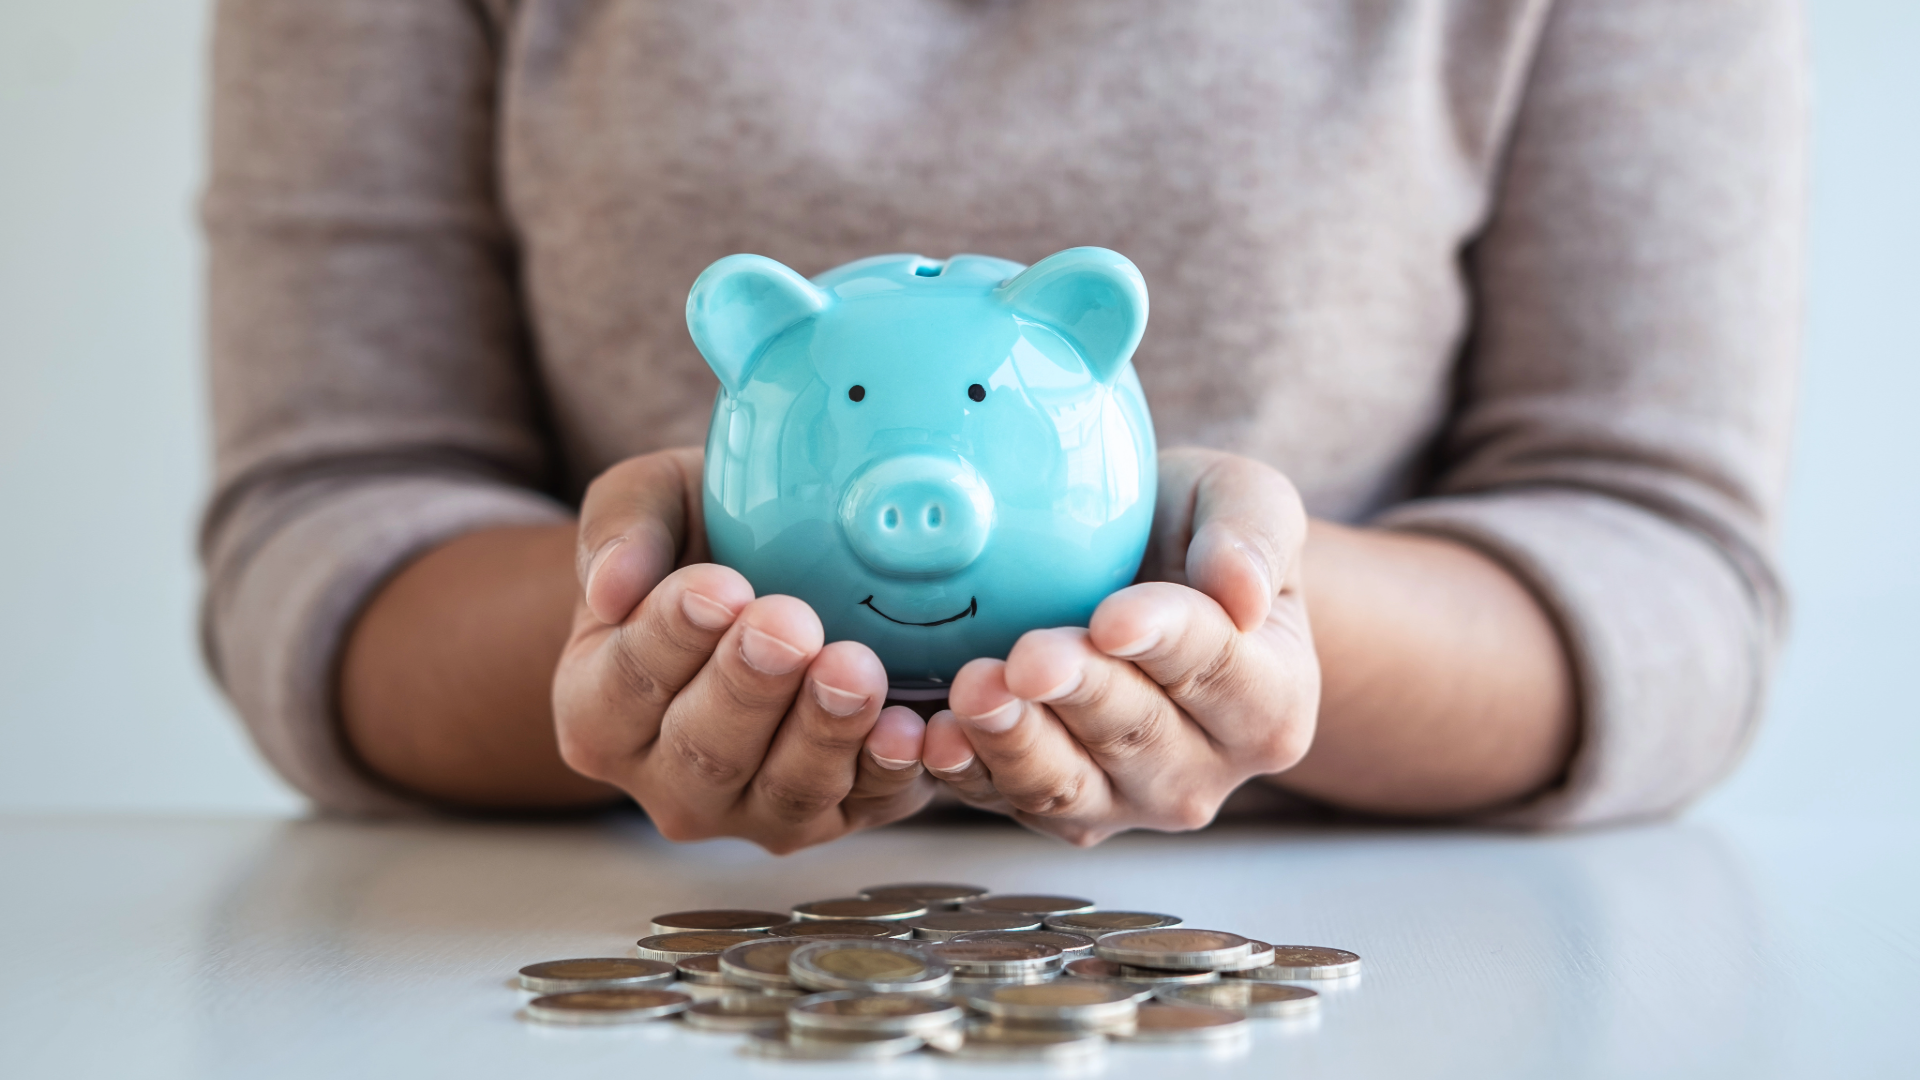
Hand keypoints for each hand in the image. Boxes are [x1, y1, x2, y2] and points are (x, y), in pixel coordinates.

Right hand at [552, 448, 936, 852]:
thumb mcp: (651, 500)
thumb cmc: (701, 535)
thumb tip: (609, 586)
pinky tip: (910, 728)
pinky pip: (865, 805)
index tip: (715, 589)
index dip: (671, 638)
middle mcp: (668, 779)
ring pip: (784, 791)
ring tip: (855, 669)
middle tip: (791, 626)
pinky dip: (889, 771)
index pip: (627, 684)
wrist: (776, 569)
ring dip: (824, 732)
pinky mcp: (836, 816)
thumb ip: (620, 529)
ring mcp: (751, 809)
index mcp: (599, 709)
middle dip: (751, 687)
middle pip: (705, 750)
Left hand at [919, 448, 1318, 844]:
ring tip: (971, 693)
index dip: (1164, 643)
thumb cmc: (1196, 537)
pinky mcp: (1061, 809)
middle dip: (1077, 695)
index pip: (1219, 670)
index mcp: (1272, 699)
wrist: (1145, 580)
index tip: (1113, 618)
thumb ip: (1256, 532)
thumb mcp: (1243, 499)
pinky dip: (966, 774)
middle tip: (1026, 657)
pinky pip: (1008, 803)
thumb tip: (1241, 588)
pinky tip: (932, 737)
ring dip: (1014, 743)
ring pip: (1069, 787)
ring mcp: (1131, 800)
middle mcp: (1209, 769)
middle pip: (1137, 736)